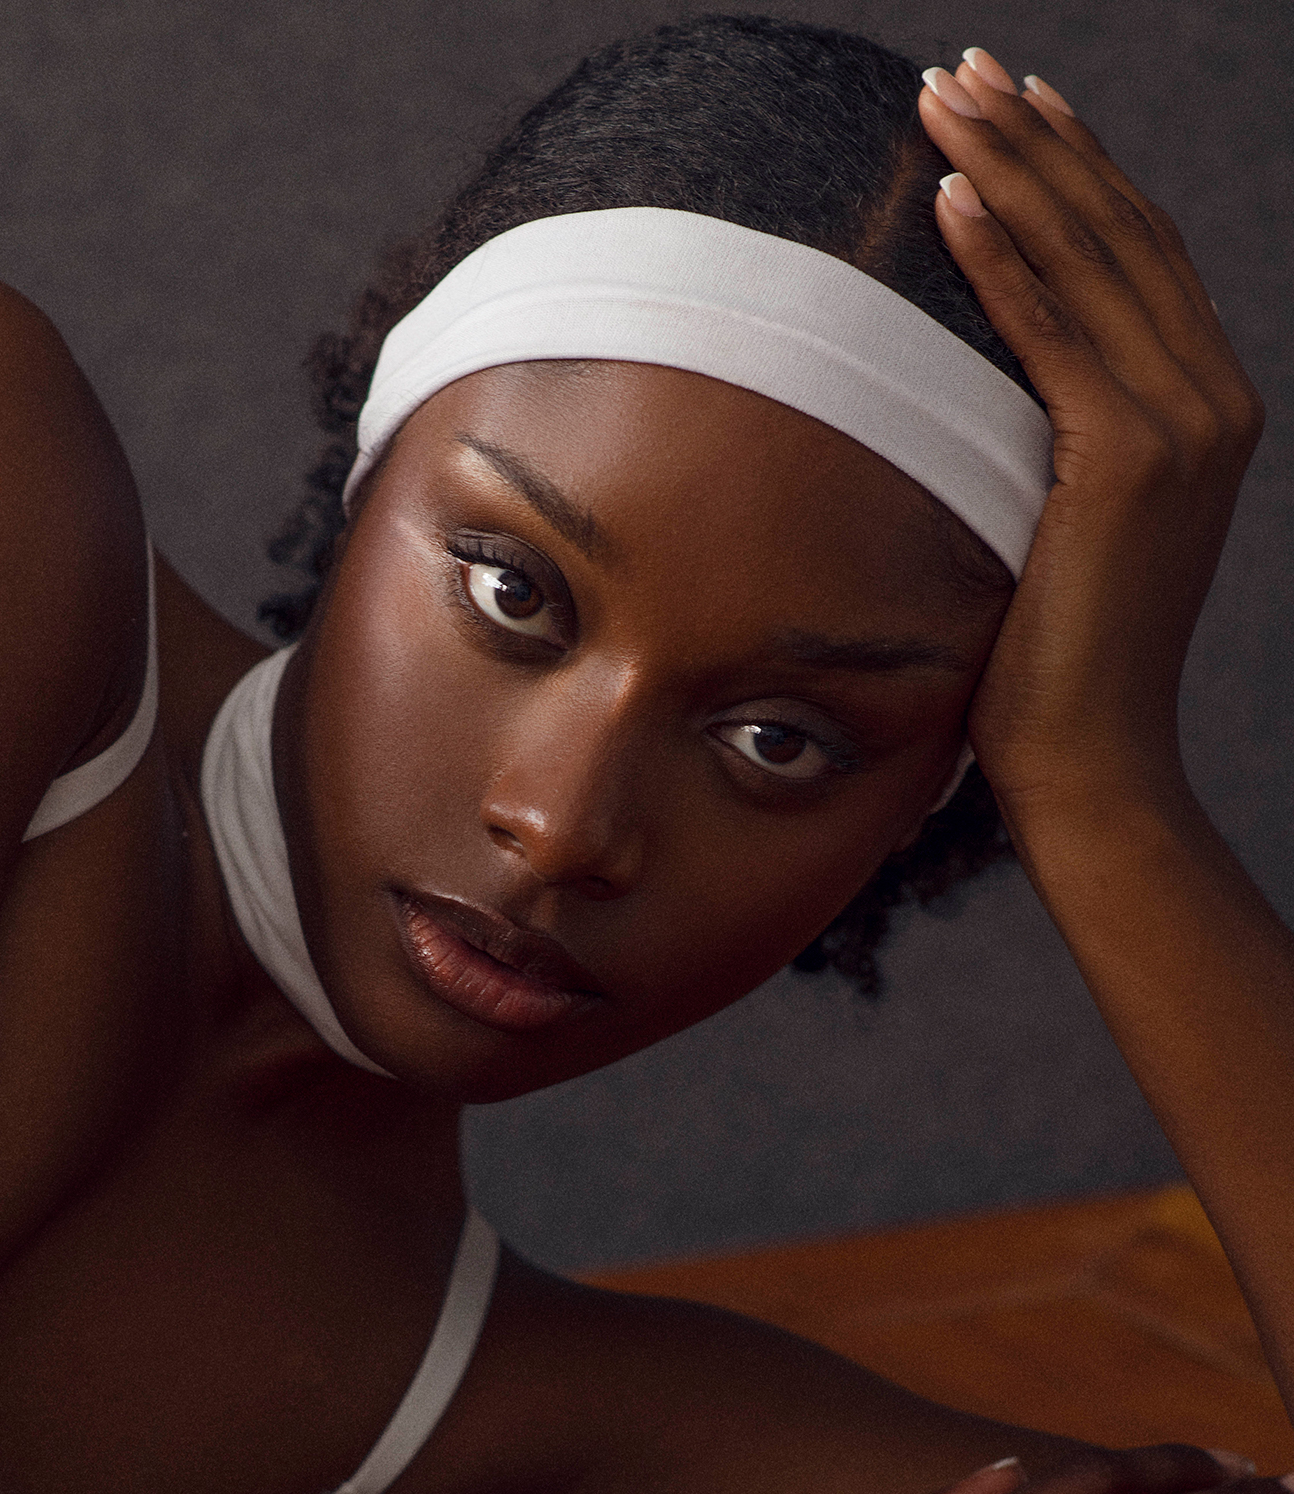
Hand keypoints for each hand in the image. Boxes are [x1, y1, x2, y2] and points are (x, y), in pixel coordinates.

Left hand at [915, 54, 1263, 822]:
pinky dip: (1004, 257)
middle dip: (1038, 138)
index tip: (1014, 105)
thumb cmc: (1052, 664)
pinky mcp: (1129, 460)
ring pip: (1091, 260)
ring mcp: (1182, 425)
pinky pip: (1054, 331)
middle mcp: (1211, 399)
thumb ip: (1057, 446)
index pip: (1137, 256)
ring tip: (946, 96)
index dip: (1076, 170)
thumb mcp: (1063, 530)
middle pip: (1119, 231)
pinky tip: (954, 194)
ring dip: (1014, 166)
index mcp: (1201, 409)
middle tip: (964, 68)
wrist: (1090, 761)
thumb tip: (985, 396)